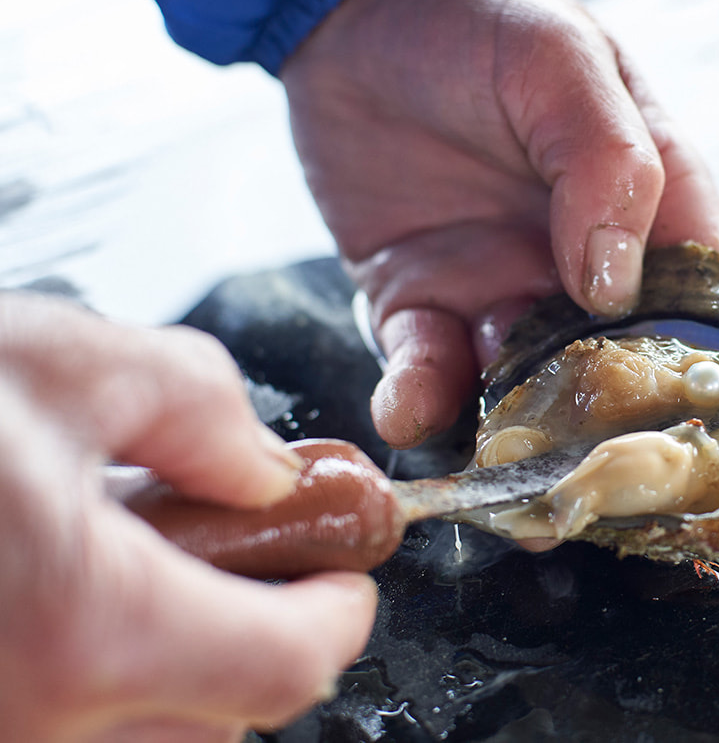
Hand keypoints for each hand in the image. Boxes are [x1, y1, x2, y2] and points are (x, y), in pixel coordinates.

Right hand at [0, 295, 376, 741]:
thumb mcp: (62, 360)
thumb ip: (200, 411)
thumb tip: (261, 468)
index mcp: (84, 630)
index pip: (287, 668)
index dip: (337, 615)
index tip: (341, 573)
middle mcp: (27, 721)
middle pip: (220, 720)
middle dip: (257, 639)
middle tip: (241, 556)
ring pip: (135, 736)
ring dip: (169, 666)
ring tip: (131, 563)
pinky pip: (52, 724)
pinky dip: (86, 677)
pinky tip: (48, 591)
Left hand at [280, 0, 718, 448]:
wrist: (349, 9)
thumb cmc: (480, 19)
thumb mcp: (563, 61)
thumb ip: (609, 162)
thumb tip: (614, 288)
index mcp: (651, 203)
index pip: (708, 298)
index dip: (715, 365)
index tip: (700, 422)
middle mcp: (583, 262)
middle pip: (621, 370)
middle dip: (611, 426)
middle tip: (596, 473)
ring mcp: (502, 289)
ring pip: (526, 391)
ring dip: (520, 433)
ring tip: (512, 473)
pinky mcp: (420, 303)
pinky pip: (427, 371)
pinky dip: (421, 401)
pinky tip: (409, 408)